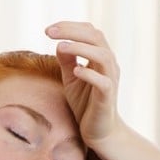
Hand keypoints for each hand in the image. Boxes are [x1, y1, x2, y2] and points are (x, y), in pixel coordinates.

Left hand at [45, 21, 122, 147]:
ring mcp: (111, 80)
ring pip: (103, 55)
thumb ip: (67, 60)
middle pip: (96, 37)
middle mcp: (109, 65)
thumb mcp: (71, 78)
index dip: (70, 26)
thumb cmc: (85, 105)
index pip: (90, 32)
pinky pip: (103, 82)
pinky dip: (89, 74)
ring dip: (81, 48)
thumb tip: (59, 42)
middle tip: (49, 32)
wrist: (100, 133)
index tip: (49, 30)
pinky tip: (75, 71)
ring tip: (61, 46)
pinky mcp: (108, 97)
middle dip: (72, 31)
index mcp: (101, 58)